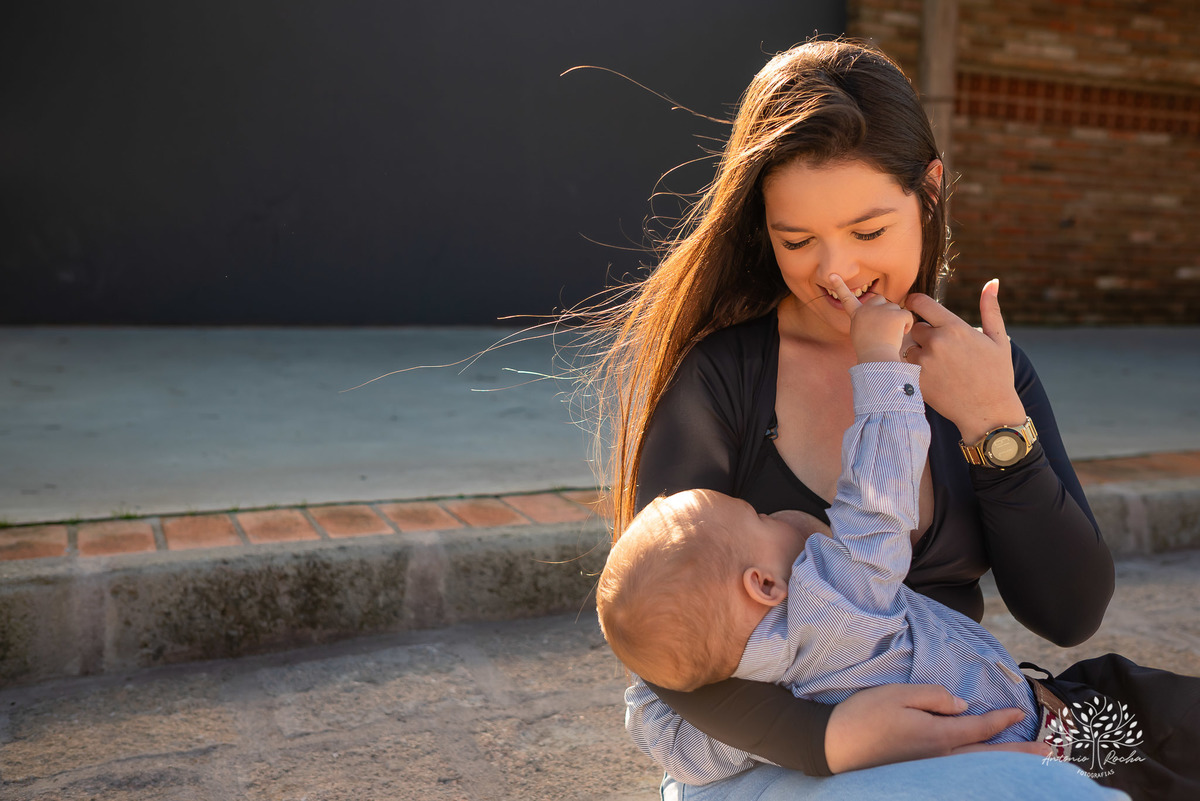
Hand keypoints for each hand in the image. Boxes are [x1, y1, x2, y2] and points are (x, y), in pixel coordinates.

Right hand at [825, 683, 1031, 773]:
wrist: (833, 746)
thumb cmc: (863, 716)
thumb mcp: (898, 694)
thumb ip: (935, 696)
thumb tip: (964, 705)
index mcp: (939, 735)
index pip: (980, 727)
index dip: (1002, 718)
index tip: (1021, 711)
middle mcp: (941, 758)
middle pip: (989, 756)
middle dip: (1022, 753)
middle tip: (1052, 753)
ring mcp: (931, 770)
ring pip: (978, 768)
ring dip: (1006, 764)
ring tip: (1031, 764)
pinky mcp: (919, 774)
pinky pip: (961, 773)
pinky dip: (981, 770)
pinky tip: (986, 767)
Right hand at [829, 274, 913, 363]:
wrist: (876, 358)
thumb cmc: (869, 351)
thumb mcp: (861, 334)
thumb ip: (867, 321)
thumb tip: (881, 320)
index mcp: (857, 315)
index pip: (847, 298)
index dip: (839, 286)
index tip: (832, 275)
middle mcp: (868, 309)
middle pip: (880, 300)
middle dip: (885, 310)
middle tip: (883, 328)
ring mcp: (883, 310)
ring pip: (895, 308)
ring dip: (897, 320)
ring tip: (889, 335)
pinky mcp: (896, 314)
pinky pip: (907, 316)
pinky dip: (906, 325)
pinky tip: (899, 335)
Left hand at [902, 280, 1025, 442]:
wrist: (988, 412)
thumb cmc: (997, 374)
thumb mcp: (998, 339)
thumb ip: (990, 308)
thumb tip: (992, 282)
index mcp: (954, 327)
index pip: (920, 303)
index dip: (915, 302)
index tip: (917, 306)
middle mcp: (936, 342)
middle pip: (914, 326)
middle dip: (924, 333)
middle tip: (940, 346)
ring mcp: (924, 362)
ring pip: (908, 347)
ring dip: (918, 352)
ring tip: (938, 363)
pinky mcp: (916, 380)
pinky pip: (906, 366)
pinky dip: (914, 369)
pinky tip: (933, 376)